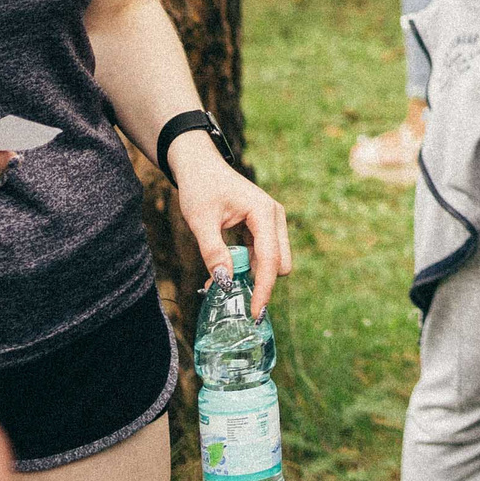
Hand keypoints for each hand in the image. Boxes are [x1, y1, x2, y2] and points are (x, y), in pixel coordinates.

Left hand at [168, 136, 293, 313]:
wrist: (200, 166)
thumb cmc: (200, 187)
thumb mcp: (201, 221)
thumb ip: (213, 252)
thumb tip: (224, 283)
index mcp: (264, 213)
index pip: (270, 259)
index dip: (264, 289)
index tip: (255, 314)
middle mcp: (274, 217)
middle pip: (279, 263)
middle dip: (259, 282)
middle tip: (228, 292)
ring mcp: (270, 222)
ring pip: (272, 261)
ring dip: (249, 275)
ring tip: (217, 282)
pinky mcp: (262, 227)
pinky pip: (262, 255)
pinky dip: (245, 267)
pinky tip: (224, 270)